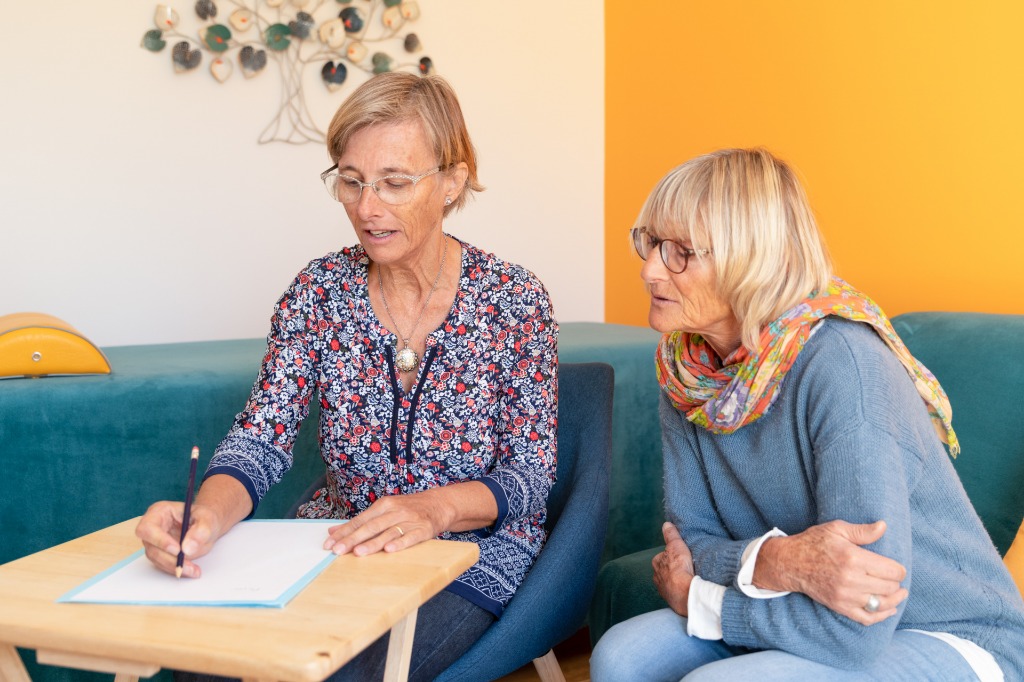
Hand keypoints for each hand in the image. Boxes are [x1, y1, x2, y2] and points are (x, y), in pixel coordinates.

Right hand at [135, 500, 222, 577]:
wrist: (207, 526)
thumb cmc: (204, 518)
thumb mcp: (208, 519)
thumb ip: (200, 531)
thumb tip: (187, 548)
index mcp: (159, 512)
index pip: (148, 527)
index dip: (159, 540)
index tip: (177, 549)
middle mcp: (152, 527)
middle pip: (151, 546)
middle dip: (168, 558)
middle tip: (186, 564)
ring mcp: (154, 542)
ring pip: (156, 558)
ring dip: (174, 566)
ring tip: (193, 569)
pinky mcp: (160, 554)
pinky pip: (163, 565)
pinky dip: (177, 569)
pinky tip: (191, 570)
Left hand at [323, 490, 451, 556]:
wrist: (439, 504)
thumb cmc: (408, 509)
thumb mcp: (384, 510)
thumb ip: (360, 521)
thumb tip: (333, 531)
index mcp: (383, 505)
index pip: (360, 520)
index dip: (344, 532)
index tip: (329, 544)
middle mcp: (395, 511)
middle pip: (371, 526)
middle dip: (353, 539)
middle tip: (338, 550)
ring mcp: (410, 520)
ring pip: (388, 532)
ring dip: (373, 543)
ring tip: (358, 552)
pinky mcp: (423, 529)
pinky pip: (411, 537)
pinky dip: (400, 543)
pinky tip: (390, 550)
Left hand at [652, 522, 694, 615]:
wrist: (683, 591)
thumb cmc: (678, 567)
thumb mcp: (676, 545)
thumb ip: (671, 535)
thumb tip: (666, 524)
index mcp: (657, 563)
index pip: (663, 556)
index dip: (671, 555)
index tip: (680, 556)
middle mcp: (657, 577)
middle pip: (665, 570)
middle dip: (673, 569)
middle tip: (685, 568)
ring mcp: (663, 589)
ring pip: (669, 582)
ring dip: (677, 581)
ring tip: (688, 579)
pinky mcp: (671, 600)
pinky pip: (675, 593)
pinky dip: (680, 591)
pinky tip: (688, 590)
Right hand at [754, 520, 907, 624]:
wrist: (790, 563)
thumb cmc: (814, 543)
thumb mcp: (836, 529)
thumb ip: (862, 531)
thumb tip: (884, 526)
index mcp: (853, 558)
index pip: (892, 571)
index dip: (899, 570)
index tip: (898, 567)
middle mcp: (851, 580)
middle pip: (889, 587)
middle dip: (896, 583)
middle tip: (894, 578)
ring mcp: (846, 596)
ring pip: (881, 604)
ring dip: (894, 599)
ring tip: (899, 594)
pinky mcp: (840, 606)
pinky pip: (867, 618)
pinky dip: (881, 616)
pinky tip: (888, 609)